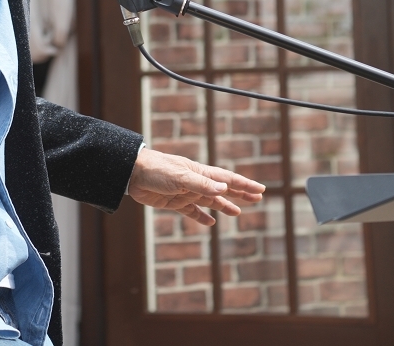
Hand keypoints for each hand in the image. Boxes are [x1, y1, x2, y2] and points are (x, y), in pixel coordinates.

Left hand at [127, 148, 264, 225]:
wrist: (132, 174)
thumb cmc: (157, 170)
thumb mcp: (180, 178)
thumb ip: (202, 184)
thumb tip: (224, 189)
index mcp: (200, 174)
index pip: (228, 180)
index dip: (245, 185)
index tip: (261, 189)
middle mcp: (196, 183)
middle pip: (223, 190)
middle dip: (241, 194)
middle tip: (257, 198)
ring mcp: (186, 193)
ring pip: (210, 201)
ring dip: (224, 206)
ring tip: (237, 212)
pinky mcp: (174, 202)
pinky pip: (192, 212)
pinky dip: (202, 217)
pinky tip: (210, 223)